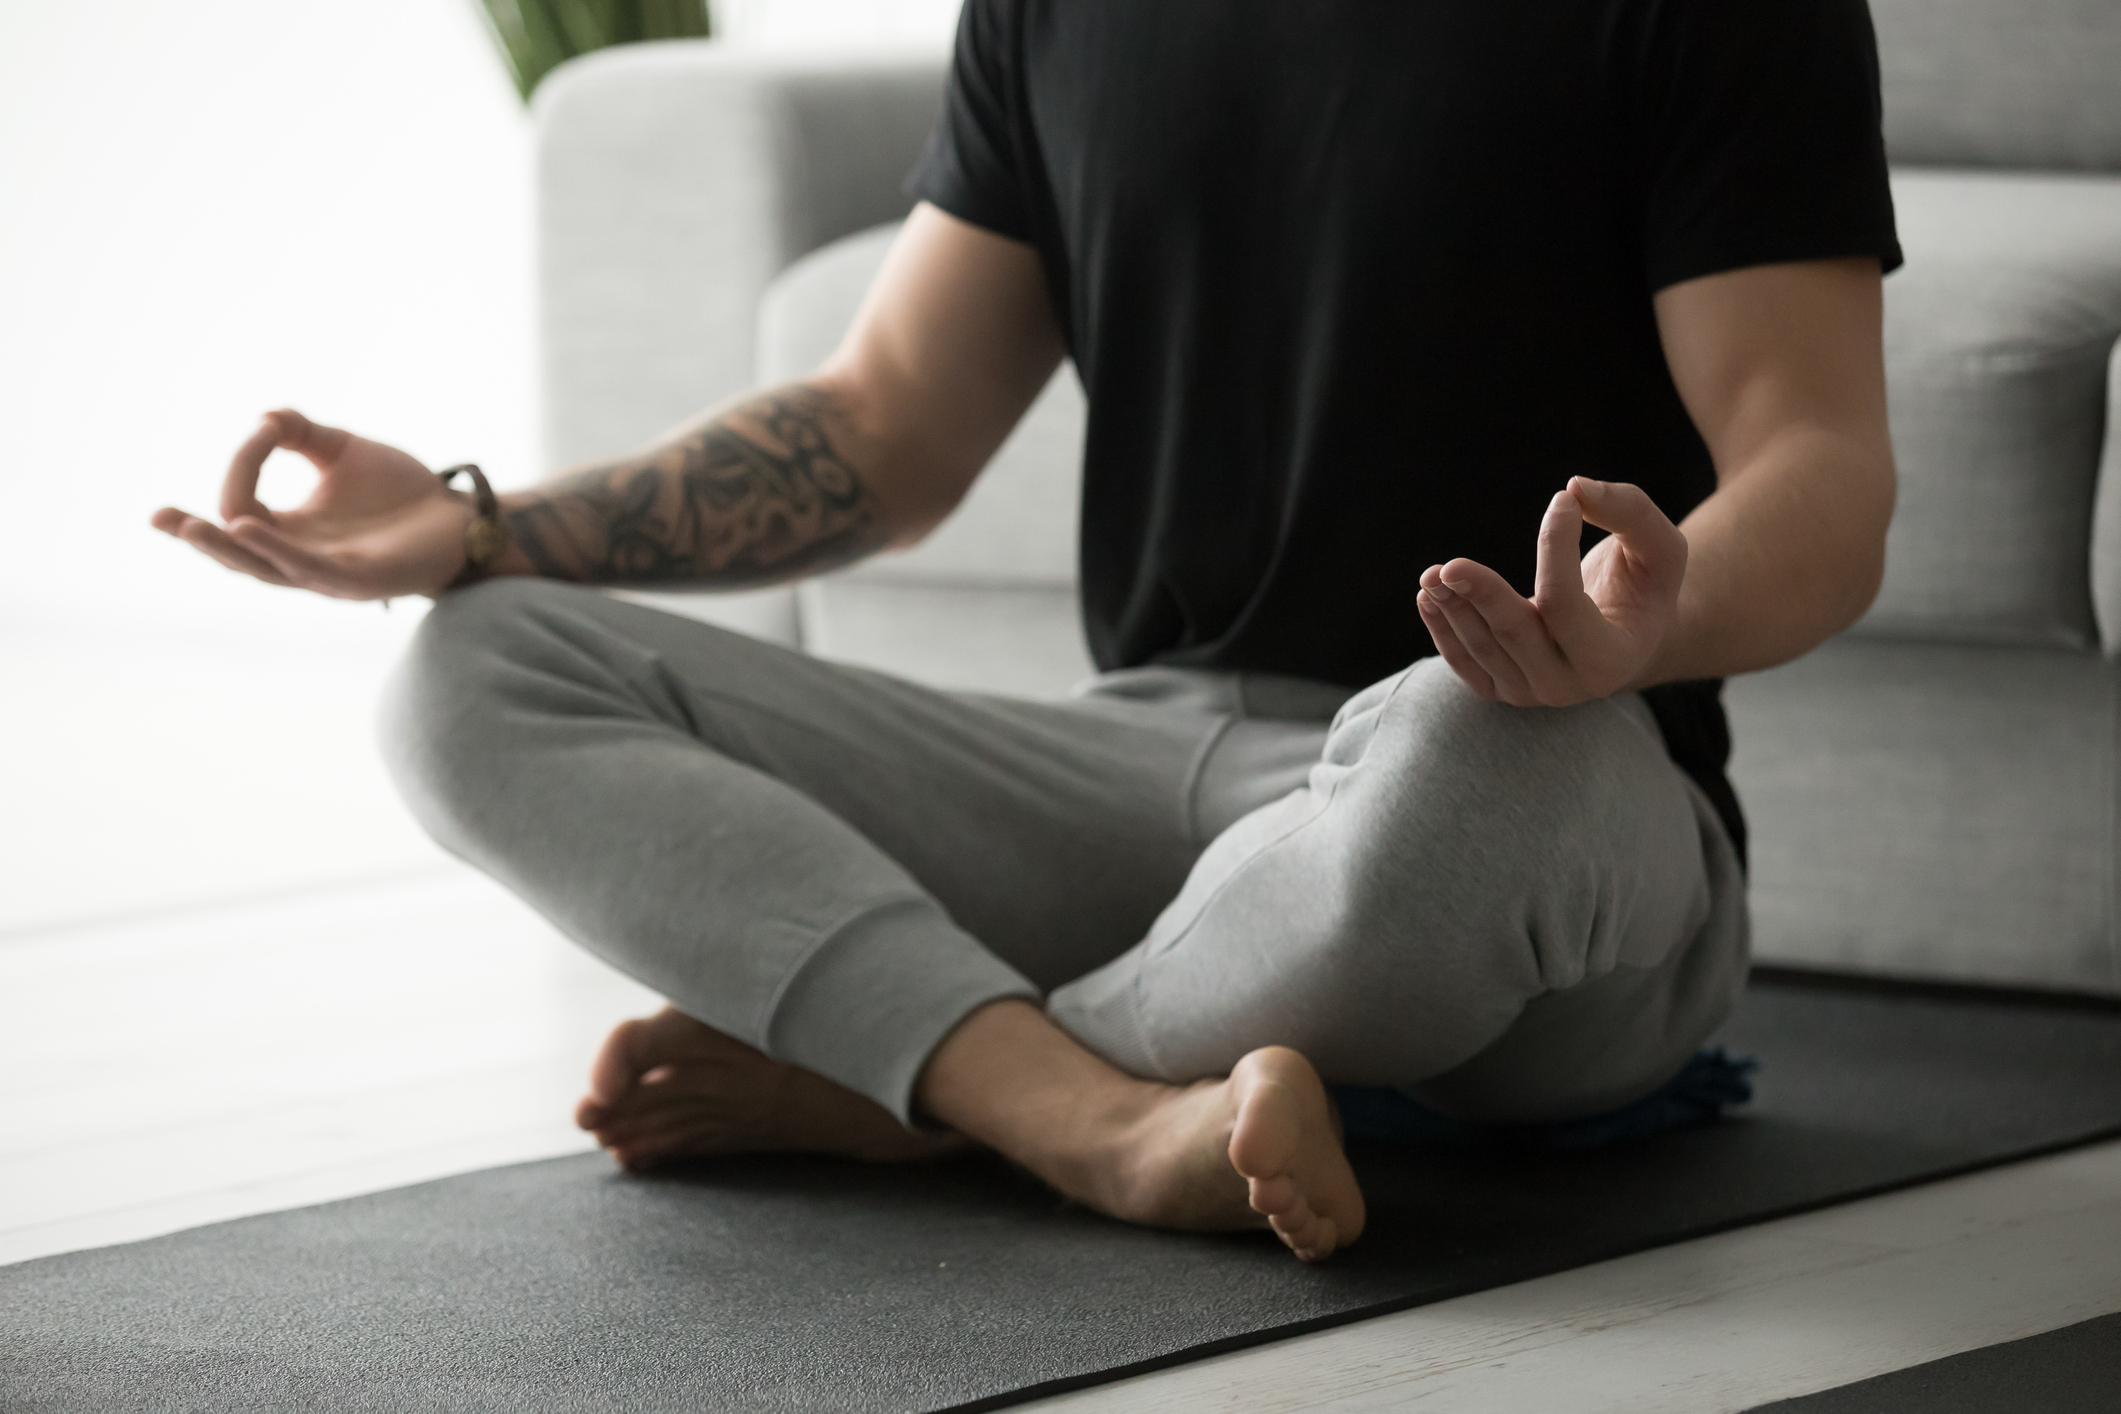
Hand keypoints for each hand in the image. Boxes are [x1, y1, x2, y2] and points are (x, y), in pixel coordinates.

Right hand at [151, 409, 474, 599]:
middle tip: (159, 518)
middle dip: (197, 536)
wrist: (459, 518)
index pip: (243, 502)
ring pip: (264, 567)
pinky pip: (309, 569)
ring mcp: (329, 575)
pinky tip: (248, 528)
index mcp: (292, 530)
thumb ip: (303, 434)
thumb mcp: (344, 453)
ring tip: (189, 528)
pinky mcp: (360, 581)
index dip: (245, 463)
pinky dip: (277, 549)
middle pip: (237, 553)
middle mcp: (302, 557)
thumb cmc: (402, 492)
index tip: (269, 427)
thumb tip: (265, 416)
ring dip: (226, 546)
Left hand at [1415, 477, 1687, 705]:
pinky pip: (1463, 663)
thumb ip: (1628, 511)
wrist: (1624, 639)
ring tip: (1433, 573)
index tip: (1561, 499)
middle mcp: (1569, 687)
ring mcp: (1530, 693)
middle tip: (1449, 566)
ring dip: (1453, 606)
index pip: (1566, 603)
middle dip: (1481, 596)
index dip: (1556, 548)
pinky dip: (1442, 629)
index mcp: (1612, 659)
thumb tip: (1574, 486)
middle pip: (1515, 633)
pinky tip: (1428, 597)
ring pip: (1483, 646)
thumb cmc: (1643, 586)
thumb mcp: (1658, 547)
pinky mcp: (1499, 690)